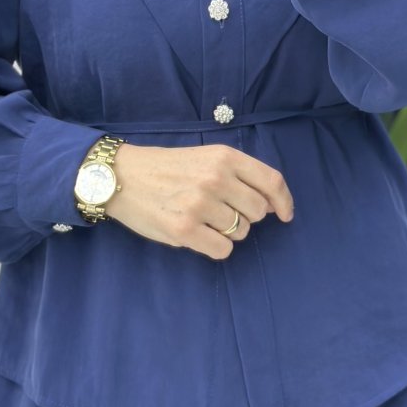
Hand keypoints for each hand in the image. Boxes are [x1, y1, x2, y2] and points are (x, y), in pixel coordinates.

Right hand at [104, 142, 294, 260]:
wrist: (121, 176)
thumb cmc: (166, 168)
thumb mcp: (205, 157)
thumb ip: (237, 174)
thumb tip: (271, 204)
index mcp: (224, 157)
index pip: (271, 182)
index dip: (284, 202)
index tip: (285, 215)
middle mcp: (216, 179)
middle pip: (258, 212)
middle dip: (247, 217)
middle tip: (222, 212)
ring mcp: (200, 205)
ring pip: (241, 232)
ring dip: (227, 231)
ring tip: (202, 219)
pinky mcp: (184, 229)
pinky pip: (222, 249)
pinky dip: (215, 246)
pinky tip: (198, 235)